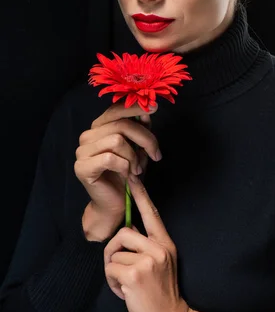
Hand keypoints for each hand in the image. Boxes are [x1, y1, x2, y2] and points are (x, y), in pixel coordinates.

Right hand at [75, 100, 161, 238]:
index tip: (154, 108)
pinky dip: (125, 166)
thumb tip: (146, 111)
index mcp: (99, 127)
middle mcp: (88, 136)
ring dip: (134, 156)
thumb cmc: (127, 174)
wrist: (114, 204)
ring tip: (137, 169)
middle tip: (156, 155)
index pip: (116, 109)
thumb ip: (140, 129)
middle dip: (145, 139)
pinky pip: (110, 158)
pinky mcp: (82, 167)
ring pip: (116, 140)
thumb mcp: (139, 148)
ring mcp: (82, 151)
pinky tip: (128, 175)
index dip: (135, 107)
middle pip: (121, 125)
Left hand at [104, 175, 190, 311]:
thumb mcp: (161, 263)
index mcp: (165, 243)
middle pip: (123, 233)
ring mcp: (147, 261)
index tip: (133, 177)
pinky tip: (125, 292)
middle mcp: (158, 248)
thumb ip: (147, 246)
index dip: (141, 194)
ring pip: (114, 254)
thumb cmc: (160, 293)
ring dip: (114, 271)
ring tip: (128, 285)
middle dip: (114, 251)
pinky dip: (112, 283)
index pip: (152, 213)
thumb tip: (127, 232)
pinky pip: (110, 268)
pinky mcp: (135, 274)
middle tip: (121, 270)